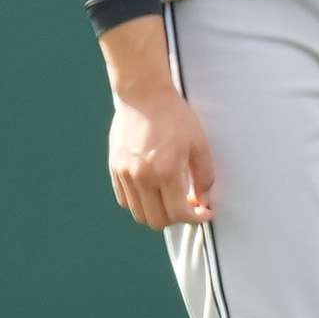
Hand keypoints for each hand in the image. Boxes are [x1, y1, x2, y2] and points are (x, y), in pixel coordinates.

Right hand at [108, 85, 213, 229]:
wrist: (144, 96)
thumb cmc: (174, 117)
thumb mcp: (199, 144)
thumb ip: (204, 177)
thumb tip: (203, 201)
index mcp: (165, 170)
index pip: (178, 213)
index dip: (195, 219)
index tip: (203, 214)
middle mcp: (142, 176)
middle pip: (156, 221)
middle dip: (176, 219)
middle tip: (188, 207)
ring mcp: (124, 174)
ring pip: (139, 214)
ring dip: (157, 213)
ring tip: (170, 199)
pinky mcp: (114, 169)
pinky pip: (125, 200)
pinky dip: (140, 203)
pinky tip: (153, 191)